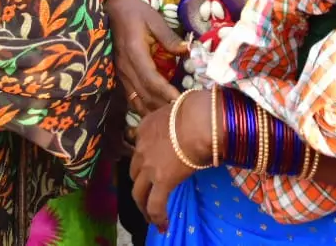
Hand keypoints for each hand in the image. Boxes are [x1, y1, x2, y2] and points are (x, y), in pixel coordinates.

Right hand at [108, 0, 183, 117]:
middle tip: (180, 116)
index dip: (165, 93)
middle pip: (144, 95)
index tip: (180, 102)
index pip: (151, 79)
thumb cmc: (135, 11)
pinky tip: (154, 114)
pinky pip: (130, 97)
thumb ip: (169, 37)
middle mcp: (125, 67)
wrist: (112, 8)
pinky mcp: (120, 75)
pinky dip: (142, 108)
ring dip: (152, 111)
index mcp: (134, 52)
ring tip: (169, 120)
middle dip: (162, 107)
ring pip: (136, 100)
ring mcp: (120, 73)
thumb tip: (187, 50)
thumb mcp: (154, 19)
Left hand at [131, 92, 210, 232]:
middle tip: (148, 192)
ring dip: (143, 205)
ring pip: (138, 192)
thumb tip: (190, 125)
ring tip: (150, 216)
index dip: (143, 160)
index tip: (150, 168)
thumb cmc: (198, 109)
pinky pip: (155, 205)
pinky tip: (162, 225)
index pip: (139, 148)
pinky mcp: (161, 181)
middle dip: (140, 183)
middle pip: (134, 171)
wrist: (200, 119)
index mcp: (145, 128)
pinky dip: (157, 217)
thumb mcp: (179, 110)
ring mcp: (149, 166)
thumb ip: (176, 120)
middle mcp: (142, 147)